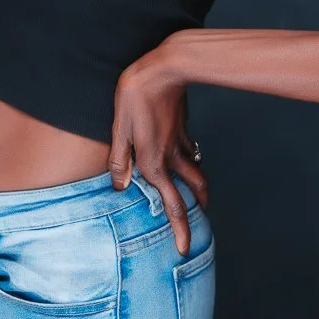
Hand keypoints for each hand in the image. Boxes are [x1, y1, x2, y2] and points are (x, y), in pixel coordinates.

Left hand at [108, 44, 207, 256]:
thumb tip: (119, 187)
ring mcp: (181, 142)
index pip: (172, 205)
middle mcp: (171, 157)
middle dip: (197, 211)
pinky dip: (192, 162)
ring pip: (196, 172)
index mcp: (154, 162)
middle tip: (197, 224)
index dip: (180, 229)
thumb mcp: (119, 127)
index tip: (184, 249)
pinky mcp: (184, 128)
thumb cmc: (137, 95)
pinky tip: (186, 159)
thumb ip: (119, 159)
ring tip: (198, 198)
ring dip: (199, 189)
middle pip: (192, 192)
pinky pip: (191, 152)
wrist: (165, 68)